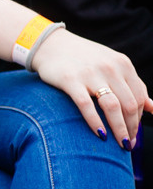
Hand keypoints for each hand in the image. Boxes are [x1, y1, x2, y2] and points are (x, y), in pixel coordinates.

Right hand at [30, 28, 152, 146]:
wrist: (50, 44)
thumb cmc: (83, 58)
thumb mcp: (112, 64)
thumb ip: (131, 84)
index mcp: (123, 64)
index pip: (139, 97)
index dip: (140, 118)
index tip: (134, 131)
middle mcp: (109, 67)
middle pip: (129, 105)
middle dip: (132, 128)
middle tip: (128, 143)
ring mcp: (90, 73)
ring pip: (113, 107)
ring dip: (120, 129)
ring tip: (120, 144)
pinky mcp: (70, 80)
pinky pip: (87, 106)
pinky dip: (96, 123)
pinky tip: (100, 134)